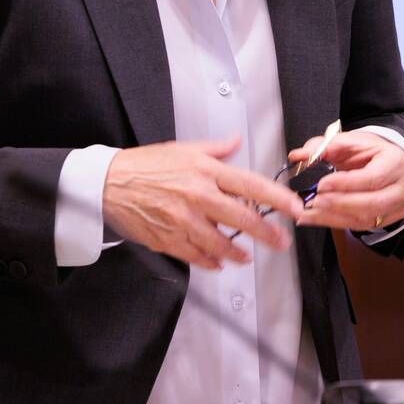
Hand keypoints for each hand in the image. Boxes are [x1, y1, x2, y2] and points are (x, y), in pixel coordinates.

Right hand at [103, 135, 303, 271]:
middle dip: (267, 233)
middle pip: (243, 219)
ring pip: (222, 243)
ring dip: (237, 253)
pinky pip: (197, 256)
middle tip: (280, 242)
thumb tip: (236, 141)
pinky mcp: (169, 238)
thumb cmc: (143, 166)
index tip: (294, 208)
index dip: (277, 199)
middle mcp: (198, 195)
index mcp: (204, 171)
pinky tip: (217, 262)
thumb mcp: (182, 149)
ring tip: (244, 256)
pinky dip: (210, 262)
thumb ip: (214, 149)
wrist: (108, 183)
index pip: (250, 185)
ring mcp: (183, 220)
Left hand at [290, 130, 403, 232]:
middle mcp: (402, 188)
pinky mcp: (387, 220)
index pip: (372, 178)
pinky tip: (316, 217)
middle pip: (372, 203)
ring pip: (366, 219)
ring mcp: (398, 207)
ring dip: (334, 216)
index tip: (322, 184)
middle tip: (314, 201)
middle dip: (340, 203)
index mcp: (395, 163)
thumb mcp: (349, 142)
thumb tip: (298, 155)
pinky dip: (336, 222)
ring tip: (309, 212)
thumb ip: (323, 147)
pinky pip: (361, 226)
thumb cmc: (369, 152)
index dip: (346, 183)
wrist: (386, 162)